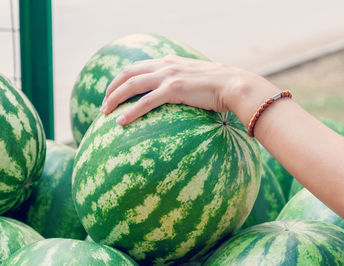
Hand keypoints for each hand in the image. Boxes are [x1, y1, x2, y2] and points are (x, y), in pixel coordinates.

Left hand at [100, 55, 279, 125]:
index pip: (137, 67)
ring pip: (132, 85)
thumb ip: (182, 81)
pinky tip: (121, 121)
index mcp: (169, 61)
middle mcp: (165, 65)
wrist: (233, 84)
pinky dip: (131, 111)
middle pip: (128, 73)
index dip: (121, 79)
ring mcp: (169, 76)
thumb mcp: (195, 78)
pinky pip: (146, 101)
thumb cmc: (218, 85)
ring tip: (105, 112)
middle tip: (104, 104)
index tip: (113, 92)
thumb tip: (176, 94)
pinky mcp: (174, 88)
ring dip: (115, 98)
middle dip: (112, 88)